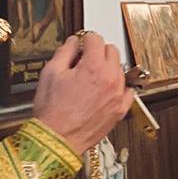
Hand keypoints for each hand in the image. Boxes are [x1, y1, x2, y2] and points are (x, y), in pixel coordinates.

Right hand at [32, 33, 132, 153]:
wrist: (58, 139)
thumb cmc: (52, 112)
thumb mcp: (50, 73)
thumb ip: (65, 51)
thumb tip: (73, 42)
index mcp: (93, 67)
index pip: (96, 39)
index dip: (85, 40)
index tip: (81, 44)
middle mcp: (110, 79)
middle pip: (112, 50)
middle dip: (98, 51)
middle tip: (84, 60)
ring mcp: (118, 94)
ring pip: (120, 69)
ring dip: (107, 68)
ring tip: (90, 78)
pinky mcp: (121, 109)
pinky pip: (127, 90)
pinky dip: (117, 86)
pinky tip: (104, 90)